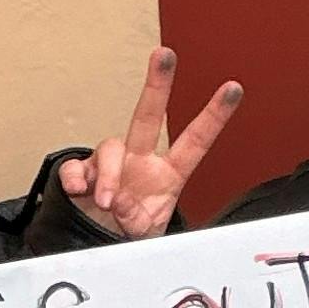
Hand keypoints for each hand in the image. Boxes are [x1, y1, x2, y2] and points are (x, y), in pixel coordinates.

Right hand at [60, 46, 246, 239]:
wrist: (98, 251)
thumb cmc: (129, 239)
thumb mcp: (149, 238)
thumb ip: (139, 222)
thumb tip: (120, 203)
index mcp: (167, 177)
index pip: (195, 142)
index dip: (214, 116)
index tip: (233, 90)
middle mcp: (140, 163)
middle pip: (148, 116)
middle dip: (157, 84)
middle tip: (165, 56)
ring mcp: (111, 167)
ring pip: (110, 147)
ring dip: (109, 175)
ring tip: (108, 202)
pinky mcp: (83, 177)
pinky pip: (75, 168)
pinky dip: (75, 178)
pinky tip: (79, 191)